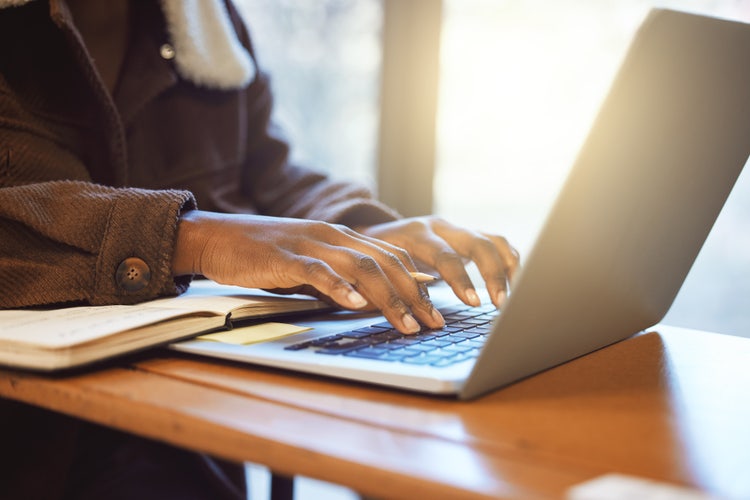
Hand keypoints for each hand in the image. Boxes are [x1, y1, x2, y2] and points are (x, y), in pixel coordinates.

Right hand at [172, 210, 444, 333]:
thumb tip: (371, 299)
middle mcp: (333, 236)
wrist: (220, 237)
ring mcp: (310, 244)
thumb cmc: (267, 255)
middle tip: (434, 323)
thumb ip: (340, 274)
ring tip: (407, 323)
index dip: (418, 283)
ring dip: (389, 297)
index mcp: (342, 237)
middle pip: (385, 262)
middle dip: (414, 294)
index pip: (392, 257)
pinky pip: (318, 271)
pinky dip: (340, 287)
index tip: (435, 310)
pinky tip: (356, 305)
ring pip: (360, 267)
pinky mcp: (286, 257)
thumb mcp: (311, 263)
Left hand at [357, 216, 519, 307]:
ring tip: (515, 297)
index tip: (474, 303)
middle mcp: (441, 226)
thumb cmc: (376, 259)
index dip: (461, 280)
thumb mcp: (380, 271)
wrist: (375, 234)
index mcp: (416, 233)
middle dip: (493, 275)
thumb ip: (397, 288)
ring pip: (494, 241)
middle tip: (501, 304)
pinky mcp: (470, 235)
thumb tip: (411, 317)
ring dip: (508, 269)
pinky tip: (516, 285)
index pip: (445, 255)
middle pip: (478, 243)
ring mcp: (458, 228)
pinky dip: (510, 263)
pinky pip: (498, 245)